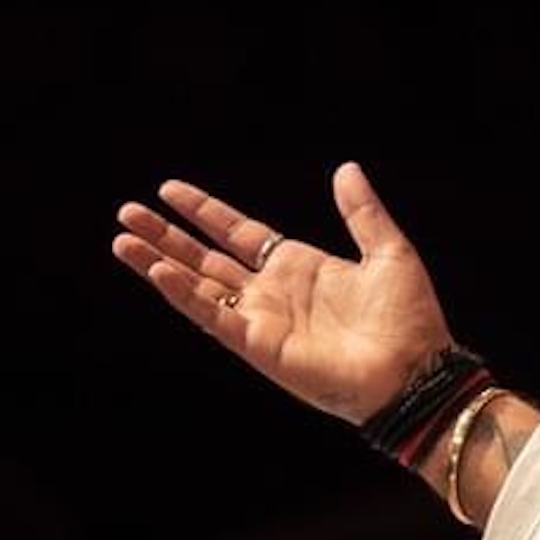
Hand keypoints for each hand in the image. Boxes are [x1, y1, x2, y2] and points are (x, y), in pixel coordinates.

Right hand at [112, 164, 454, 423]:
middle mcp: (272, 294)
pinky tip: (156, 272)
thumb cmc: (410, 319)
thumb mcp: (388, 250)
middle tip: (127, 211)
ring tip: (121, 240)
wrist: (418, 371)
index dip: (205, 212)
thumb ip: (361, 211)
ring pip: (196, 286)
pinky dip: (181, 295)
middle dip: (166, 235)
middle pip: (205, 258)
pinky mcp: (258, 346)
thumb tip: (346, 168)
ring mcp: (261, 321)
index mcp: (299, 268)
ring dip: (158, 264)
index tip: (170, 190)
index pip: (238, 234)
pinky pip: (211, 317)